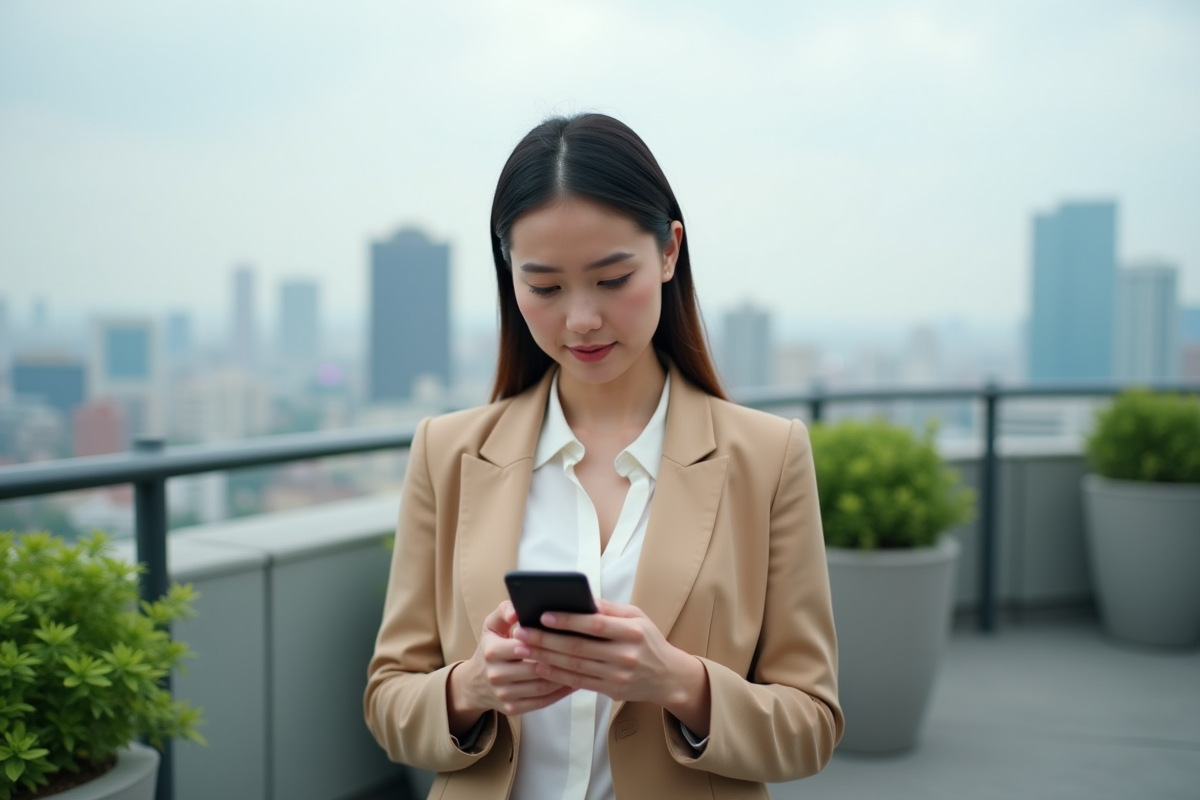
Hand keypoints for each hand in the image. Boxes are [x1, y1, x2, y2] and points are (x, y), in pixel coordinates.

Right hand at [446, 601, 576, 733]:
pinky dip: (559, 694)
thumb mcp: (492, 625)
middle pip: (536, 668)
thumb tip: (518, 609)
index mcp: (492, 651)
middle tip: (583, 652)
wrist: (474, 683)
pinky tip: (572, 682)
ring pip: (541, 687)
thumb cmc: (490, 647)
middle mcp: (496, 675)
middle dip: (559, 660)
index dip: (546, 640)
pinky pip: (541, 702)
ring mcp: (503, 694)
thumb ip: (504, 610)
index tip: (567, 634)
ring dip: (564, 678)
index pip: (524, 645)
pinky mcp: (512, 709)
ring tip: (582, 666)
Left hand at [512, 598, 710, 735]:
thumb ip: (609, 609)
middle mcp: (624, 655)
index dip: (568, 620)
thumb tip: (581, 599)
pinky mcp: (610, 690)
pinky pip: (578, 682)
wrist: (668, 677)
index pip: (595, 625)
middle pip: (578, 647)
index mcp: (632, 631)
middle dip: (545, 639)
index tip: (543, 615)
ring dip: (544, 657)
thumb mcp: (637, 617)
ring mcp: (617, 676)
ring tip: (523, 647)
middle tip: (521, 632)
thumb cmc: (649, 641)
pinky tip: (539, 665)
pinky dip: (556, 674)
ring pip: (574, 666)